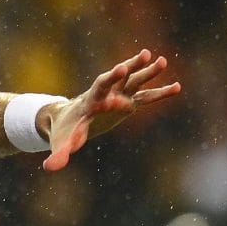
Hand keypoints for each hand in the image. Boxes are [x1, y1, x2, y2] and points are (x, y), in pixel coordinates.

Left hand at [41, 49, 180, 171]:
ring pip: (134, 82)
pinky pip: (146, 97)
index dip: (110, 83)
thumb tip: (49, 168)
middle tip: (142, 57)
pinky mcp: (127, 103)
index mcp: (89, 102)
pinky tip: (178, 87)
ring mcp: (117, 97)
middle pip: (117, 80)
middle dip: (128, 70)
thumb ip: (59, 154)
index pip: (99, 90)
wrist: (66, 119)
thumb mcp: (62, 142)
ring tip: (163, 61)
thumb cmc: (64, 131)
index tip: (121, 77)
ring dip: (147, 72)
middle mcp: (105, 95)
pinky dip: (160, 92)